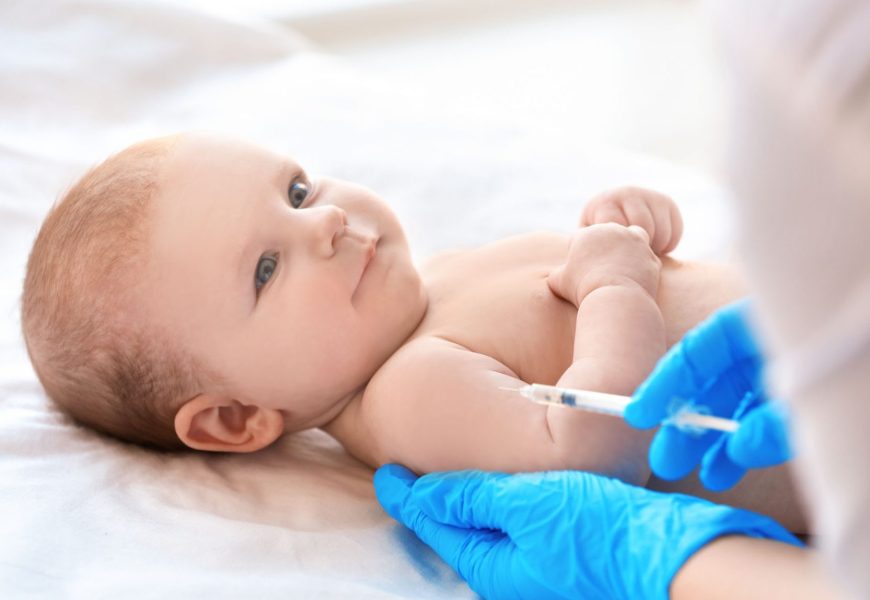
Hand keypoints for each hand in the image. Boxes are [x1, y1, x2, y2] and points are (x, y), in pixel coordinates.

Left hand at [374, 465, 801, 599]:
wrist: (676, 561)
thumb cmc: (600, 533)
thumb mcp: (528, 507)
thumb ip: (474, 500)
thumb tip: (418, 497)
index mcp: (496, 567)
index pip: (437, 527)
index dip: (408, 497)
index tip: (386, 473)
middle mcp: (515, 576)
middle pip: (461, 535)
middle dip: (434, 507)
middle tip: (412, 476)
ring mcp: (544, 571)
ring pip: (492, 534)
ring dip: (469, 507)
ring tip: (453, 482)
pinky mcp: (571, 558)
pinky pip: (523, 533)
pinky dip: (506, 511)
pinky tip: (513, 495)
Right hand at [547, 223, 660, 307]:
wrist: (615, 298)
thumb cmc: (583, 289)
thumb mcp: (558, 282)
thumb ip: (556, 274)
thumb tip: (555, 276)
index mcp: (588, 233)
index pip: (580, 238)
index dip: (578, 253)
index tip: (579, 269)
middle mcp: (613, 231)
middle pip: (607, 234)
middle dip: (604, 247)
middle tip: (601, 267)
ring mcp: (635, 241)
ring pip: (632, 237)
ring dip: (628, 247)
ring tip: (622, 267)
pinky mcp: (651, 256)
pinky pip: (646, 258)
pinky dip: (642, 266)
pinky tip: (635, 279)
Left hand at [581, 186, 683, 254]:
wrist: (616, 221)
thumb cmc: (597, 244)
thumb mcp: (586, 243)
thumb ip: (582, 251)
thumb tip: (562, 272)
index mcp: (604, 203)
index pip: (618, 228)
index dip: (620, 250)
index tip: (616, 259)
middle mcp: (626, 193)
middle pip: (642, 227)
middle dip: (639, 249)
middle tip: (632, 260)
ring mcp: (648, 195)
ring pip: (660, 231)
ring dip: (654, 249)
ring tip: (642, 256)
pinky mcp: (667, 202)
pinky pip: (674, 231)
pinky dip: (668, 246)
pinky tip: (656, 250)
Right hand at [625, 300, 792, 490]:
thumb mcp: (817, 397)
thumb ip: (779, 424)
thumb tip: (738, 448)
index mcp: (762, 323)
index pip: (700, 349)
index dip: (664, 383)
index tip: (637, 415)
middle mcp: (768, 345)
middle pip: (713, 381)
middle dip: (683, 422)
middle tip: (660, 458)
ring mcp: (784, 372)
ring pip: (732, 406)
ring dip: (706, 440)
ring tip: (681, 470)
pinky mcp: (798, 400)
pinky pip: (758, 423)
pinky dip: (739, 448)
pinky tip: (720, 472)